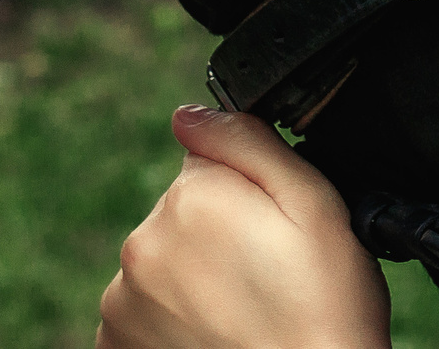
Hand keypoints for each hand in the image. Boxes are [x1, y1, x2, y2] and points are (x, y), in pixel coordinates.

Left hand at [95, 105, 388, 348]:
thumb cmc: (323, 310)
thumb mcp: (317, 206)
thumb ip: (248, 144)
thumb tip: (188, 113)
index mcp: (191, 198)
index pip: (208, 160)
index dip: (251, 191)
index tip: (274, 233)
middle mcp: (141, 244)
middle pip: (182, 212)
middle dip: (219, 234)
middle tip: (266, 276)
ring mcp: (122, 301)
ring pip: (163, 261)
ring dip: (195, 277)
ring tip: (243, 312)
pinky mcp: (115, 344)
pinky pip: (145, 308)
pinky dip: (174, 318)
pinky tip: (215, 334)